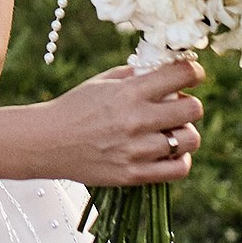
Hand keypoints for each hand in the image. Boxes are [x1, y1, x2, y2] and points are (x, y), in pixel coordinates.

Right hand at [38, 59, 203, 193]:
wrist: (47, 142)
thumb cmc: (75, 108)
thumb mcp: (102, 82)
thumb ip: (135, 74)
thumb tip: (165, 68)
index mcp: (128, 92)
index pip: (180, 75)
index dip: (194, 72)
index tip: (193, 75)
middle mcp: (136, 120)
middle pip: (193, 109)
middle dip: (190, 104)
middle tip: (178, 107)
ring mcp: (136, 150)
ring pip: (189, 140)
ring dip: (185, 134)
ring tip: (170, 132)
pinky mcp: (134, 174)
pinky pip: (179, 169)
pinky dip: (180, 160)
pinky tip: (167, 153)